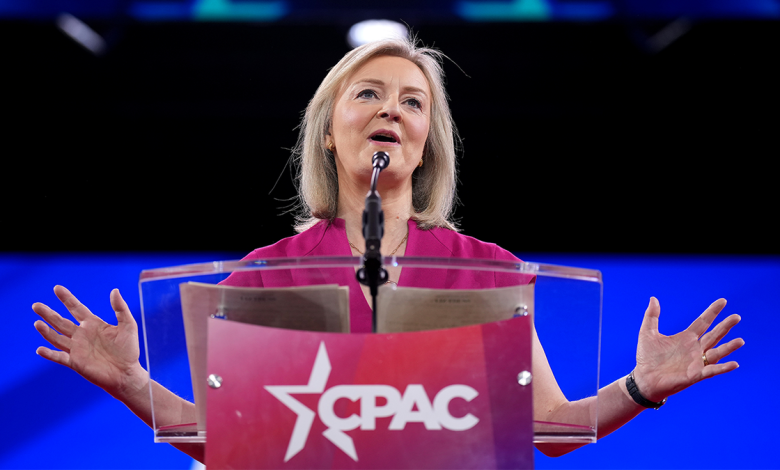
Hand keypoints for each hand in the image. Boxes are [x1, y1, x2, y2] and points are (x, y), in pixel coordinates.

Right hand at [32, 285, 146, 399]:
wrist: (127, 373)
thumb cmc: (129, 349)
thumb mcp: (128, 325)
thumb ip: (120, 308)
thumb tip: (114, 290)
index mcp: (93, 324)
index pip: (76, 308)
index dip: (66, 298)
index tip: (56, 288)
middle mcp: (82, 335)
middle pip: (61, 322)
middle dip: (48, 313)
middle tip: (36, 305)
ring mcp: (77, 349)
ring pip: (57, 337)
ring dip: (46, 331)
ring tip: (37, 323)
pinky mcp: (75, 362)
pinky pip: (59, 357)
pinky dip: (49, 354)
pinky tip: (40, 349)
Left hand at [633, 297, 743, 401]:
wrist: (644, 378)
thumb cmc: (646, 357)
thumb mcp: (647, 333)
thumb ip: (651, 316)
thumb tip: (653, 298)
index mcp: (686, 338)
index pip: (703, 322)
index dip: (712, 312)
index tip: (723, 301)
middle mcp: (694, 349)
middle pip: (714, 335)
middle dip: (725, 326)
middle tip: (737, 317)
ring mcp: (696, 362)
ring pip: (717, 352)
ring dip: (729, 347)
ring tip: (741, 341)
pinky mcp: (695, 375)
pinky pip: (712, 371)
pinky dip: (723, 368)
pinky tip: (734, 364)